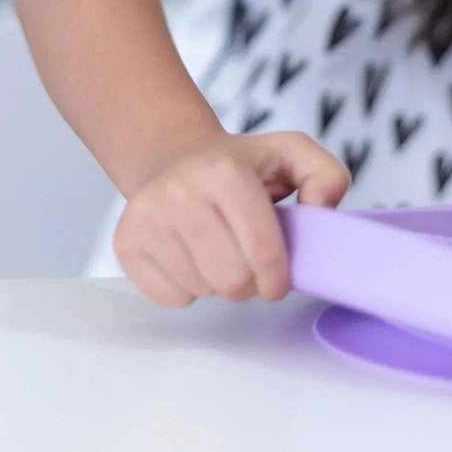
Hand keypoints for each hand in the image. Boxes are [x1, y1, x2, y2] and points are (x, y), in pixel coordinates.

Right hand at [114, 130, 350, 307]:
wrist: (174, 156)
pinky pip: (170, 297)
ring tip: (219, 251)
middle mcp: (179, 191)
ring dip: (218, 283)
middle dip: (249, 282)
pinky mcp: (126, 242)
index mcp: (224, 170)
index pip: (261, 251)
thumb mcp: (291, 154)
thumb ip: (326, 176)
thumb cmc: (239, 164)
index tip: (278, 277)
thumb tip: (322, 210)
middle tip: (248, 262)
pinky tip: (191, 256)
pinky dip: (188, 288)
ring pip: (201, 290)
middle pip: (231, 280)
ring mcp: (147, 217)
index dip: (278, 275)